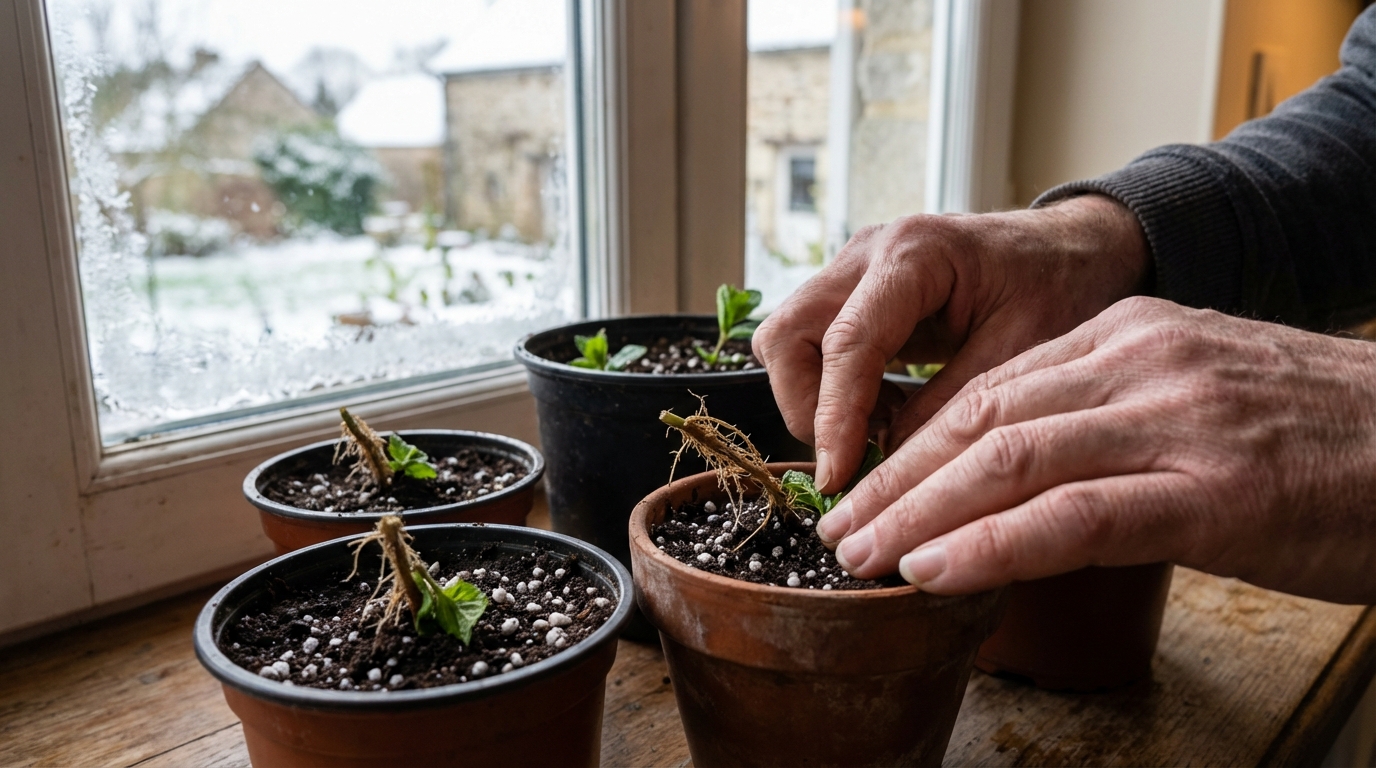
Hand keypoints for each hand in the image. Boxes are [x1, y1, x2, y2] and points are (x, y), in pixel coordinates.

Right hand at [752, 194, 1149, 493]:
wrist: (1071, 249)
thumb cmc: (1060, 286)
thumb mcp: (1024, 351)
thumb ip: (954, 406)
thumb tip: (890, 465)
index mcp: (915, 254)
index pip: (847, 341)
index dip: (835, 416)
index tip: (838, 477)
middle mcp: (869, 254)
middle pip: (788, 335)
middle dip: (807, 406)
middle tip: (854, 455)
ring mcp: (854, 272)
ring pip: (787, 342)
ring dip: (817, 400)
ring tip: (881, 433)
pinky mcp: (854, 296)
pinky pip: (812, 348)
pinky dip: (834, 391)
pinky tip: (887, 414)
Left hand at [818, 297, 1375, 604]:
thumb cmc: (1324, 439)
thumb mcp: (1202, 398)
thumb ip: (1113, 416)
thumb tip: (1023, 470)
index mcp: (1135, 336)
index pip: (993, 388)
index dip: (916, 443)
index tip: (867, 486)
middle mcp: (1143, 364)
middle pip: (982, 418)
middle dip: (895, 476)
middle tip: (836, 527)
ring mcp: (1177, 423)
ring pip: (1009, 459)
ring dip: (918, 511)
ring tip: (859, 555)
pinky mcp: (1214, 493)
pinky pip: (1072, 516)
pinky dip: (990, 543)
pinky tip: (934, 568)